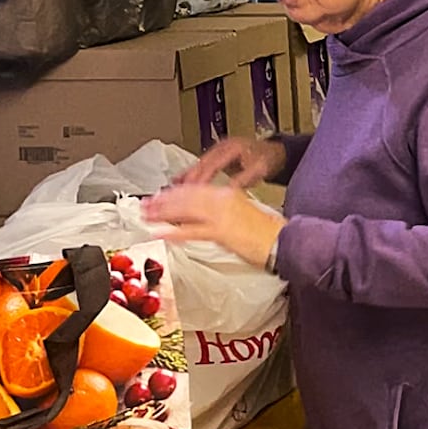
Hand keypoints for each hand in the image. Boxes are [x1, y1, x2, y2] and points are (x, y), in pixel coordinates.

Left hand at [142, 184, 286, 267]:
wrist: (283, 239)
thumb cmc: (266, 231)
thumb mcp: (241, 212)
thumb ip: (220, 211)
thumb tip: (200, 216)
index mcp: (227, 193)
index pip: (194, 189)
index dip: (173, 193)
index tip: (159, 196)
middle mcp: (222, 199)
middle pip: (186, 197)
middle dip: (162, 201)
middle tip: (144, 205)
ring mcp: (221, 215)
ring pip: (185, 210)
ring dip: (163, 213)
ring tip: (147, 216)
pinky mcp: (222, 232)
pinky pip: (192, 230)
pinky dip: (175, 232)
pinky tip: (161, 233)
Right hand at [175, 136, 286, 188]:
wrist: (274, 152)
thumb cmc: (267, 159)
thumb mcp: (258, 170)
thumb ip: (243, 180)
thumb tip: (228, 191)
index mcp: (232, 147)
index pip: (213, 164)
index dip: (202, 178)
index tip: (194, 190)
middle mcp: (222, 146)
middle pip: (201, 163)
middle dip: (189, 179)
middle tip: (177, 193)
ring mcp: (218, 149)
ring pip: (198, 164)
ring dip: (186, 177)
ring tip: (172, 190)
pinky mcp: (216, 155)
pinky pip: (200, 164)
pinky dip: (189, 173)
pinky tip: (177, 181)